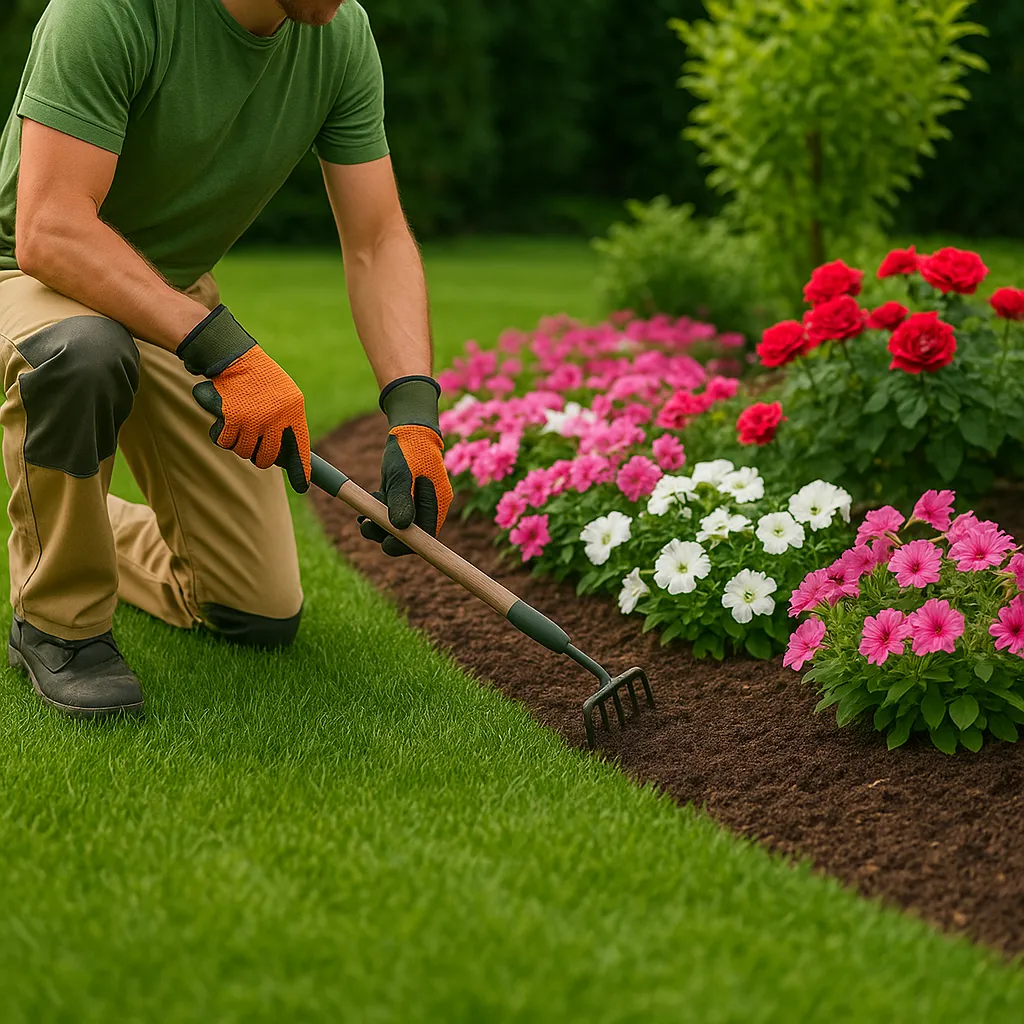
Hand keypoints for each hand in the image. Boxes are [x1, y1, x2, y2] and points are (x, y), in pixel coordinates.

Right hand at [179, 305, 310, 492]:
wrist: (234, 357)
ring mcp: (255, 420)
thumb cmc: (260, 379)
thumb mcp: (284, 396)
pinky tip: (224, 421)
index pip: (300, 449)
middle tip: (254, 446)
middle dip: (259, 457)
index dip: (301, 471)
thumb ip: (286, 422)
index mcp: (294, 412)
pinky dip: (222, 435)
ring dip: (238, 444)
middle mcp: (277, 418)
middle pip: (268, 458)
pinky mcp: (233, 419)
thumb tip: (287, 455)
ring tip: (238, 425)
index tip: (303, 486)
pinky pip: (226, 442)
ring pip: (244, 452)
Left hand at [359, 376, 452, 555]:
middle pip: (409, 536)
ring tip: (362, 516)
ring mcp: (416, 505)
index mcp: (436, 505)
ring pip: (396, 528)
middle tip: (365, 525)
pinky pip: (390, 517)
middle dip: (385, 535)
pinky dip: (376, 517)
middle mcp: (428, 508)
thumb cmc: (408, 450)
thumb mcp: (401, 475)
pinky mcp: (403, 500)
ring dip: (377, 526)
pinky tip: (363, 511)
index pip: (425, 538)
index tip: (385, 544)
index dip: (406, 545)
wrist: (408, 430)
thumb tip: (400, 528)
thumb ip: (401, 500)